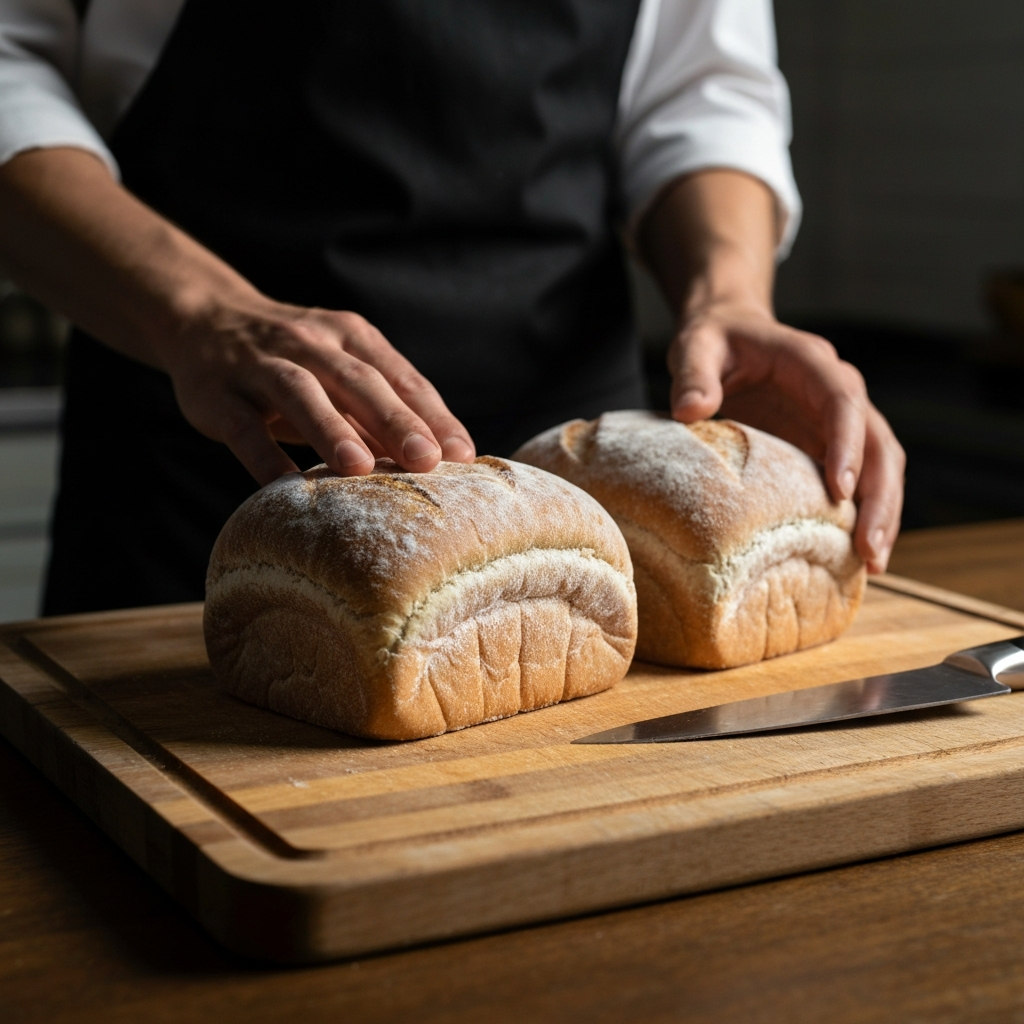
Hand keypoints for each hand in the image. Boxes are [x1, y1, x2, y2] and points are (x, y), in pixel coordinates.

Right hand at [166, 298, 475, 484]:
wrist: (203, 318)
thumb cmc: (294, 361)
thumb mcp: (339, 370)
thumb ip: (378, 409)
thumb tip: (436, 461)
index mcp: (351, 336)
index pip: (400, 376)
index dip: (432, 414)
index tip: (462, 454)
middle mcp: (310, 341)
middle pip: (358, 380)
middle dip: (395, 420)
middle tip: (428, 461)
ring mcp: (260, 363)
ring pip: (300, 392)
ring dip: (331, 428)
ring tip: (360, 468)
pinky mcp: (217, 392)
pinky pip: (242, 426)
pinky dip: (263, 455)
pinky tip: (284, 487)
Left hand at [668, 299, 904, 572]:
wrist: (728, 337)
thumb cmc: (713, 341)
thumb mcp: (695, 347)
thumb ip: (693, 374)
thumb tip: (691, 410)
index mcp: (810, 362)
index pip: (843, 401)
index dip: (847, 444)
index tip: (840, 489)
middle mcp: (839, 391)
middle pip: (879, 442)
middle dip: (880, 496)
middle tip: (870, 548)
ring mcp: (840, 422)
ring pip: (881, 467)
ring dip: (882, 514)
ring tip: (873, 564)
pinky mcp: (831, 447)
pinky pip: (860, 482)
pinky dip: (862, 516)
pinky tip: (854, 557)